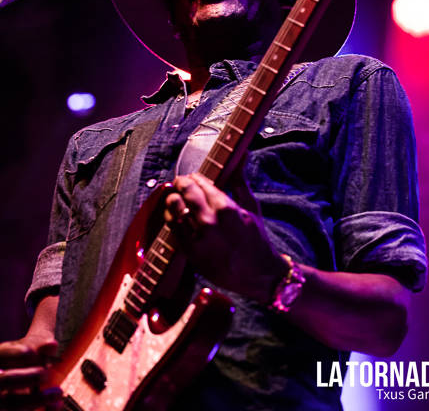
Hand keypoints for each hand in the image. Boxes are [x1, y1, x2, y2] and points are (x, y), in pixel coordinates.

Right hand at [0, 334, 61, 409]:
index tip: (32, 353)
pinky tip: (55, 405)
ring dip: (36, 399)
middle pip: (4, 380)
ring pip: (11, 404)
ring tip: (58, 392)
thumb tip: (51, 345)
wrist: (26, 382)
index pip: (1, 356)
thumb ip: (41, 345)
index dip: (15, 355)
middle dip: (28, 377)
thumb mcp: (33, 348)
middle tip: (47, 374)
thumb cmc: (28, 360)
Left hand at [164, 172, 287, 303]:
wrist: (258, 274)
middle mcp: (211, 223)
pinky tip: (174, 214)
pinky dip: (170, 218)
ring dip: (173, 199)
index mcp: (227, 208)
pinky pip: (173, 230)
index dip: (195, 177)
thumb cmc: (255, 237)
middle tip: (181, 182)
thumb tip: (243, 153)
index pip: (202, 183)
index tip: (194, 177)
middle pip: (187, 193)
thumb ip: (240, 179)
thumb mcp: (251, 205)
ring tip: (175, 196)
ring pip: (176, 210)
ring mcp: (199, 239)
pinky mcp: (191, 254)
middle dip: (182, 183)